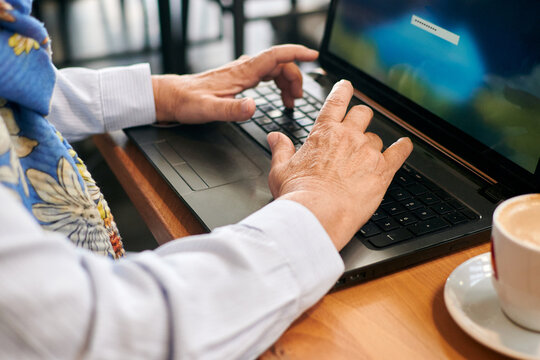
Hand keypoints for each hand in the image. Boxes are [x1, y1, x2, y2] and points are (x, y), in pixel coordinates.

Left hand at [151, 45, 317, 122]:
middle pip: (280, 64)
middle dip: (295, 78)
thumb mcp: (209, 111)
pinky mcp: (238, 78)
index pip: (276, 56)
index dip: (297, 53)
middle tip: (298, 99)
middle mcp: (244, 68)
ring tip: (291, 101)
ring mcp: (241, 72)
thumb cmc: (188, 103)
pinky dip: (277, 83)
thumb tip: (254, 107)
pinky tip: (277, 95)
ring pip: (274, 69)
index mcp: (242, 73)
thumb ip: (232, 110)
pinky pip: (265, 74)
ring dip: (287, 82)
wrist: (172, 97)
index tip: (314, 55)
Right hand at [267, 80, 412, 249]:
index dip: (343, 90)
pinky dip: (403, 147)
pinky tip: (404, 146)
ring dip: (373, 143)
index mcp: (323, 132)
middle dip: (361, 118)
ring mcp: (367, 152)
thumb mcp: (280, 170)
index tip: (346, 86)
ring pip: (377, 136)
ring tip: (368, 156)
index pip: (336, 101)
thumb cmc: (298, 194)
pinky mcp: (383, 169)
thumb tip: (275, 137)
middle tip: (357, 126)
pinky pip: (400, 151)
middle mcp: (348, 136)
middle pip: (362, 113)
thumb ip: (280, 150)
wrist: (318, 213)